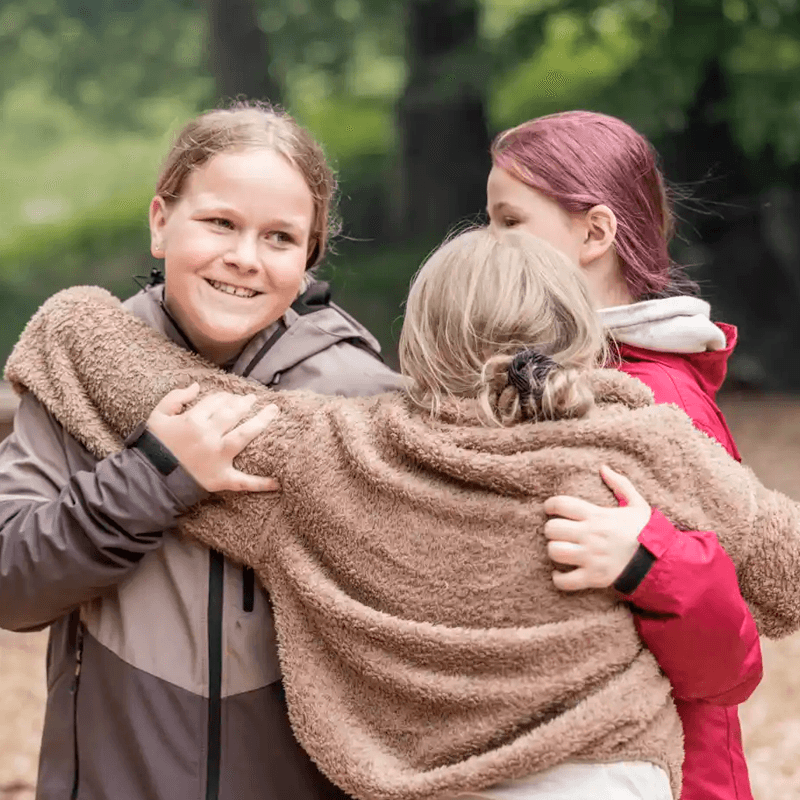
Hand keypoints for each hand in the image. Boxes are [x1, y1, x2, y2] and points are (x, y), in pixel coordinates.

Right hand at [145, 383, 280, 492]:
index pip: (216, 402)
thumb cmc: (154, 445)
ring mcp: (217, 457)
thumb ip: (175, 397)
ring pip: (244, 435)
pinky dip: (261, 483)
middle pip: (233, 414)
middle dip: (245, 403)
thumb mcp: (157, 416)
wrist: (149, 478)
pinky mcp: (221, 478)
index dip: (225, 397)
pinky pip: (244, 482)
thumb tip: (197, 386)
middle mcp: (208, 436)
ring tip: (272, 412)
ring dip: (261, 422)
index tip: (231, 396)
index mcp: (193, 420)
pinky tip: (278, 482)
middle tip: (254, 398)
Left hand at [542, 465, 651, 590]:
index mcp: (598, 516)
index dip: (550, 504)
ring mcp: (591, 558)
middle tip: (557, 531)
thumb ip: (620, 484)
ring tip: (560, 549)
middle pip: (552, 529)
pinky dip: (558, 578)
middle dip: (551, 529)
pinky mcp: (593, 577)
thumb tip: (603, 467)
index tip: (549, 508)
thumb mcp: (637, 504)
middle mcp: (591, 536)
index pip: (561, 504)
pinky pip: (565, 581)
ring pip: (555, 552)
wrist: (661, 561)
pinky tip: (560, 573)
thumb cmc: (646, 531)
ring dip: (553, 550)